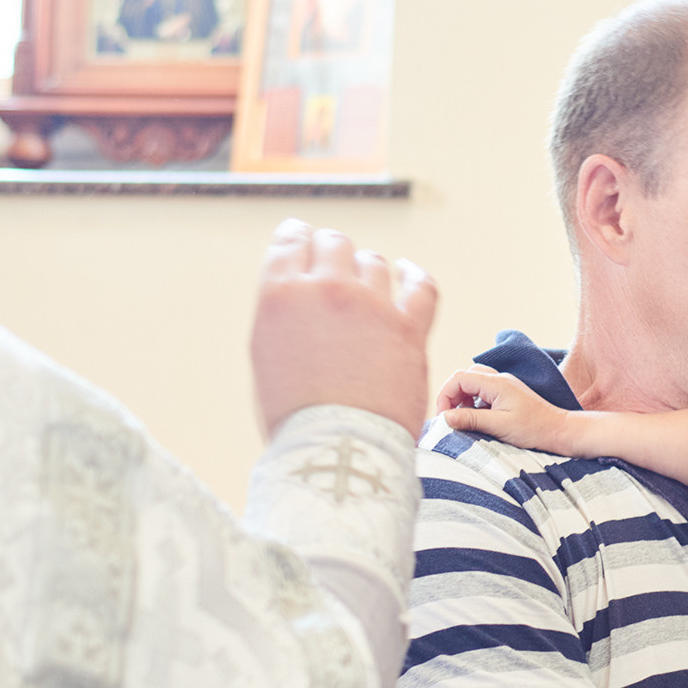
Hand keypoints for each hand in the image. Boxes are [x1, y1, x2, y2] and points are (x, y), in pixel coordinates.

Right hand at [250, 218, 436, 438]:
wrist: (339, 450)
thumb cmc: (297, 417)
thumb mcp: (266, 355)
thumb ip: (285, 314)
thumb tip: (300, 300)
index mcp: (282, 295)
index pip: (290, 240)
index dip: (297, 237)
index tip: (302, 238)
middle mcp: (327, 290)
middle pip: (334, 244)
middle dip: (332, 252)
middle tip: (333, 264)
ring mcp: (371, 305)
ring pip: (373, 262)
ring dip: (367, 270)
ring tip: (366, 284)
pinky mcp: (409, 327)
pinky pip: (420, 285)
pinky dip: (415, 275)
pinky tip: (409, 274)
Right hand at [437, 365, 567, 449]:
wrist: (560, 431)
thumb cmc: (534, 429)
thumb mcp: (499, 426)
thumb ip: (471, 420)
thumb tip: (445, 418)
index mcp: (496, 383)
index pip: (459, 378)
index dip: (445, 395)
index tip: (444, 417)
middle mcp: (499, 379)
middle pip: (464, 377)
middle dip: (452, 396)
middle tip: (451, 418)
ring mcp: (504, 386)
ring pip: (473, 383)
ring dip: (463, 399)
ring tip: (464, 419)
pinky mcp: (508, 395)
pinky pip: (483, 392)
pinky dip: (474, 403)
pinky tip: (478, 419)